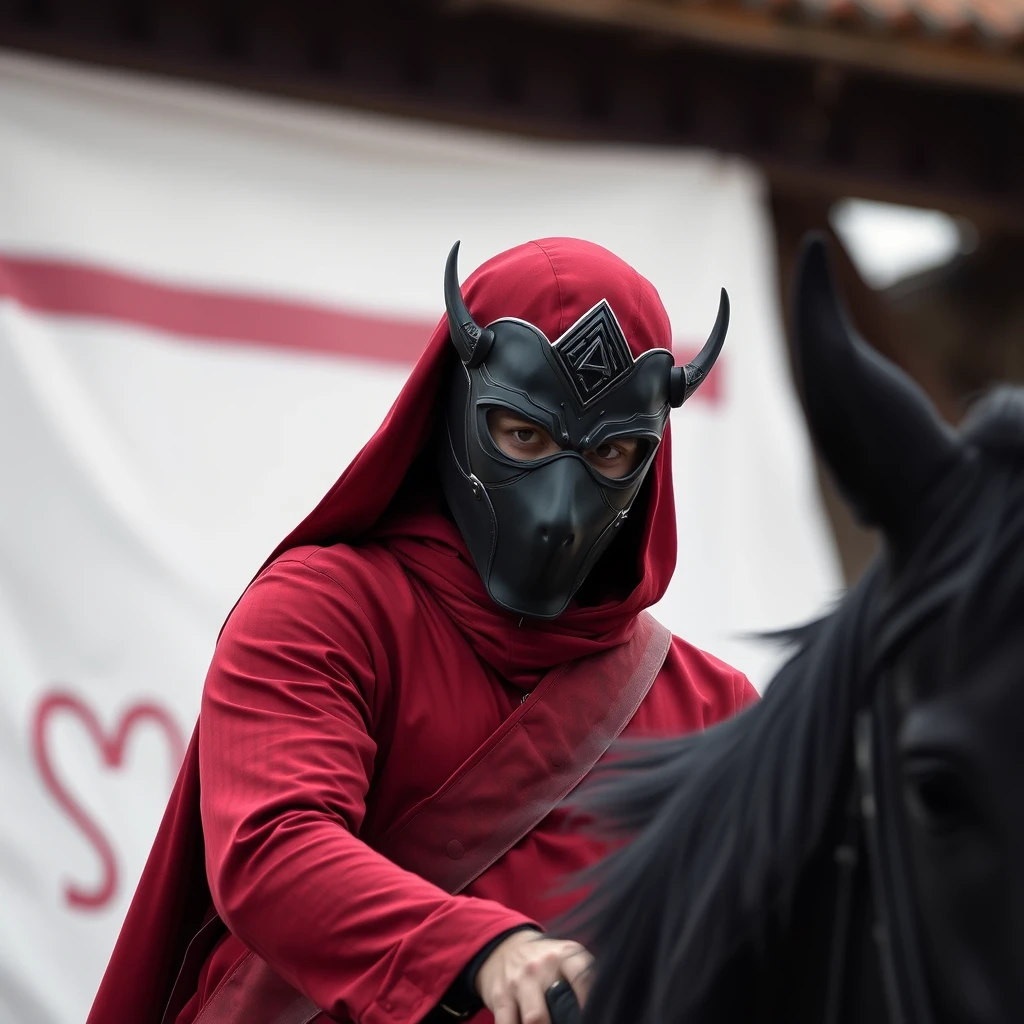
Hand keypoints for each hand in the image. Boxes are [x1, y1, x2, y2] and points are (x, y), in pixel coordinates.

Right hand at [474, 929, 593, 1023]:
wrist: (504, 947)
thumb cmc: (546, 962)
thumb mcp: (567, 958)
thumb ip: (585, 978)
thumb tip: (606, 1006)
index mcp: (565, 956)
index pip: (585, 978)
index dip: (594, 1003)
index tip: (602, 1017)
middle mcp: (541, 967)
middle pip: (559, 1004)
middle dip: (567, 1022)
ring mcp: (519, 982)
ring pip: (534, 1020)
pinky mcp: (500, 997)